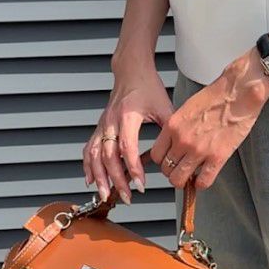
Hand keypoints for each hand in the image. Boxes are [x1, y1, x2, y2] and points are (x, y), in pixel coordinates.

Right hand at [83, 65, 173, 204]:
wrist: (131, 71)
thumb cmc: (148, 88)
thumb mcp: (165, 107)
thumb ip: (170, 131)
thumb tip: (180, 155)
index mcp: (127, 117)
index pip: (127, 148)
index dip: (133, 168)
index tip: (141, 185)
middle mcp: (111, 121)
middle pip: (108, 156)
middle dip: (117, 180)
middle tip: (127, 197)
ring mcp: (102, 125)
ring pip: (94, 155)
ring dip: (99, 177)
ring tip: (105, 195)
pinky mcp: (99, 128)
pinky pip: (89, 149)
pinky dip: (88, 166)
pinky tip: (91, 180)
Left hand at [150, 46, 268, 189]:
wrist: (237, 93)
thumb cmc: (216, 97)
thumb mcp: (187, 109)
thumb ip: (178, 127)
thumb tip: (177, 142)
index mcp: (173, 126)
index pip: (156, 155)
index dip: (163, 161)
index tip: (170, 162)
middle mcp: (182, 140)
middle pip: (166, 169)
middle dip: (172, 173)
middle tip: (181, 171)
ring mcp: (199, 150)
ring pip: (180, 179)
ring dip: (185, 181)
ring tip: (191, 178)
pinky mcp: (217, 158)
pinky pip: (203, 181)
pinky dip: (202, 184)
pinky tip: (204, 179)